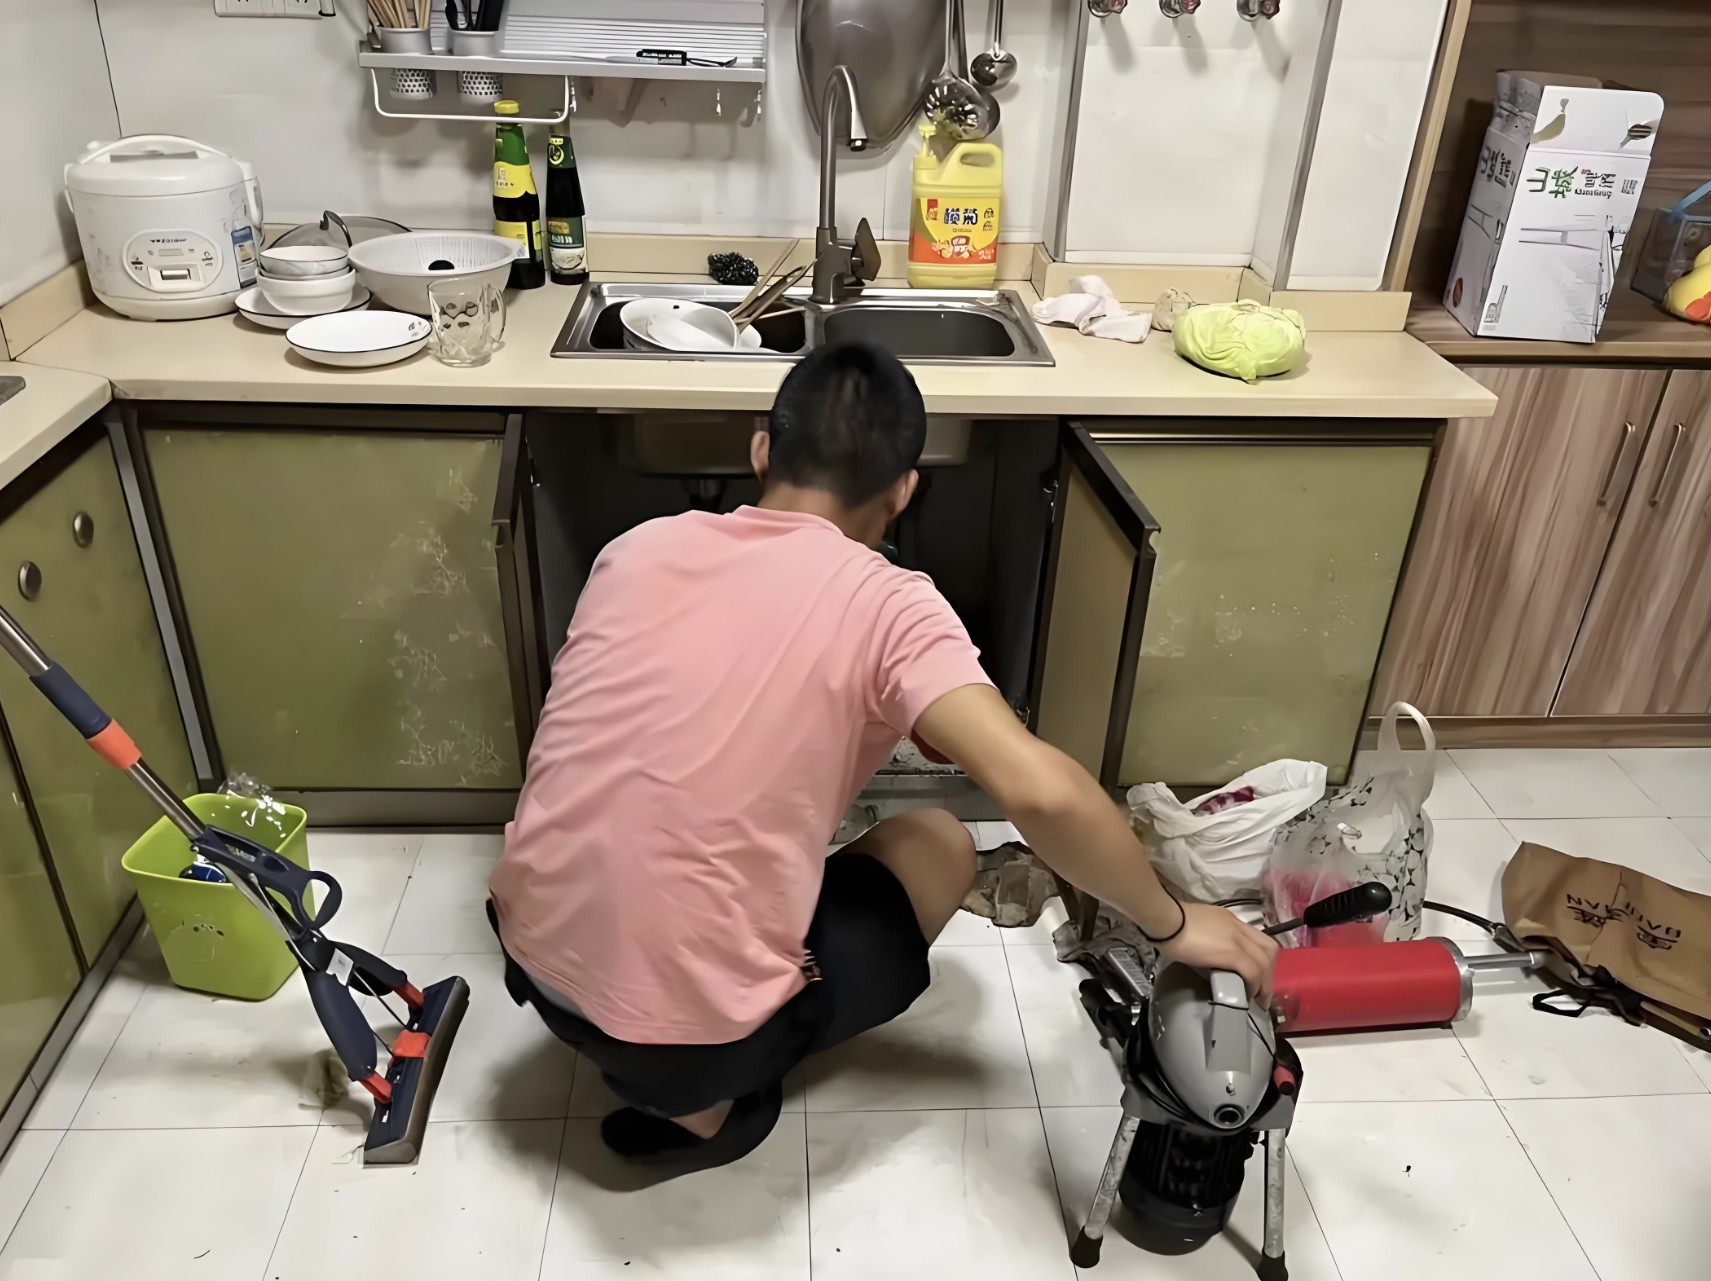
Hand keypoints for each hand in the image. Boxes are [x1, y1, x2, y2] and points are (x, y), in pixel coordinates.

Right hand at [1157, 902, 1279, 1004]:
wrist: (1167, 919)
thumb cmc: (1172, 922)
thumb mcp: (1197, 927)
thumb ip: (1207, 940)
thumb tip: (1208, 957)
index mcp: (1230, 921)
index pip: (1258, 938)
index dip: (1263, 957)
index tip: (1258, 973)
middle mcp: (1238, 928)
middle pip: (1269, 950)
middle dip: (1269, 972)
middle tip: (1262, 991)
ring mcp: (1237, 940)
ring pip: (1265, 962)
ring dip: (1265, 984)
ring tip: (1259, 999)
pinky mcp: (1232, 954)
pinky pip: (1253, 972)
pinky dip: (1254, 985)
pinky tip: (1246, 995)